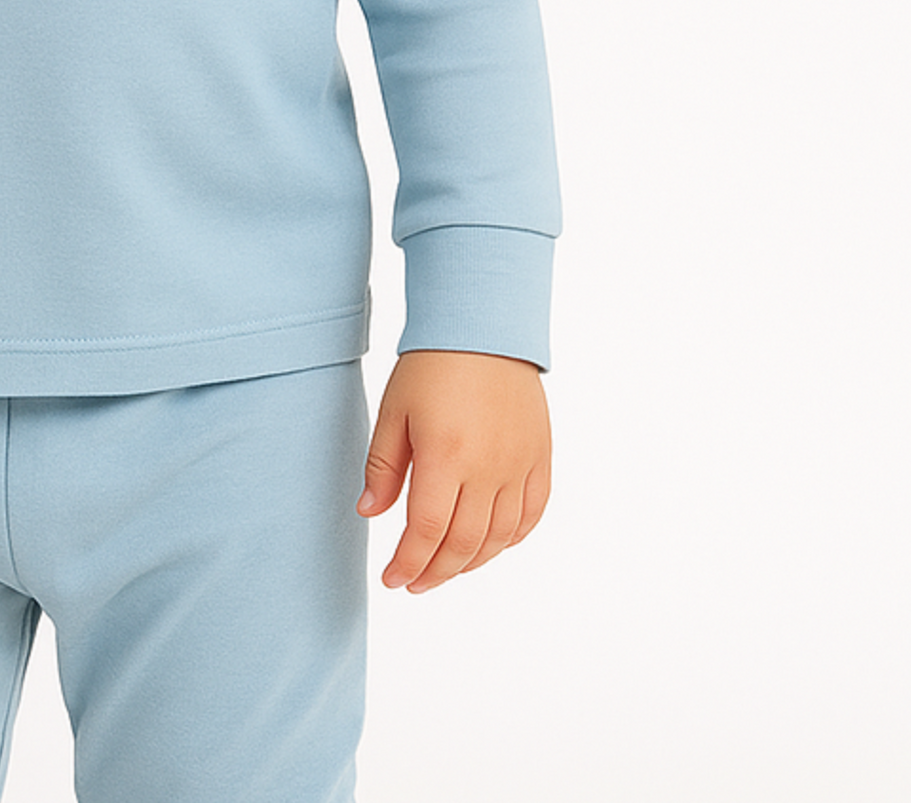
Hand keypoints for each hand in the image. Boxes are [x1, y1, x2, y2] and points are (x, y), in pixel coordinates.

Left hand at [356, 349, 550, 591]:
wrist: (484, 328)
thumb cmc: (432, 365)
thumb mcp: (395, 411)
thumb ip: (384, 467)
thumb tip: (370, 513)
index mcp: (446, 456)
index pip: (427, 532)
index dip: (408, 563)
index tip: (393, 579)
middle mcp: (488, 469)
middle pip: (464, 545)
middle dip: (435, 572)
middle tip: (414, 582)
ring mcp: (519, 466)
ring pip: (499, 538)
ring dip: (470, 563)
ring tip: (445, 569)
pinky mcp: (540, 459)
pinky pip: (531, 515)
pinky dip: (509, 540)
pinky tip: (489, 546)